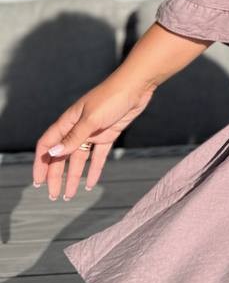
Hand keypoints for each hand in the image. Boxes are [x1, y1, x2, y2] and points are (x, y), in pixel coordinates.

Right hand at [33, 76, 158, 200]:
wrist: (136, 87)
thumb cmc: (111, 97)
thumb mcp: (91, 119)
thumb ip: (74, 137)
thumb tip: (54, 153)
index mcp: (68, 122)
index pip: (47, 144)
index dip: (41, 163)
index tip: (38, 181)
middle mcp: (77, 128)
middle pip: (62, 155)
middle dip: (56, 175)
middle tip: (53, 195)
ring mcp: (93, 132)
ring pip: (79, 159)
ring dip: (74, 176)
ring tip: (70, 195)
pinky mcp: (108, 135)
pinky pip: (98, 156)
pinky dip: (94, 170)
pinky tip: (91, 183)